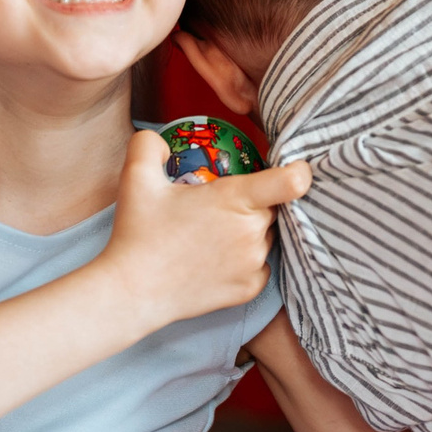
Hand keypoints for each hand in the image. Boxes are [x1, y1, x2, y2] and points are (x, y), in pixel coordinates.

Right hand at [98, 131, 310, 328]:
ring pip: (267, 237)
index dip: (298, 172)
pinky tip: (217, 260)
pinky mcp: (251, 288)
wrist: (133, 290)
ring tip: (212, 236)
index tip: (291, 171)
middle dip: (255, 204)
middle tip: (217, 208)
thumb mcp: (136, 177)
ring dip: (250, 232)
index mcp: (236, 198)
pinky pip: (260, 266)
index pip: (293, 181)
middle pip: (274, 208)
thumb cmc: (137, 233)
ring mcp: (254, 262)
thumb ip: (149, 145)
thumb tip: (162, 140)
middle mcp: (253, 231)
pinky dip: (245, 262)